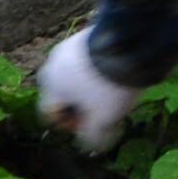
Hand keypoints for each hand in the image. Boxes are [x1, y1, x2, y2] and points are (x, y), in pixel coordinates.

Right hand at [36, 28, 142, 148]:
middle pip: (61, 94)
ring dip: (87, 86)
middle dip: (79, 105)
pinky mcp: (83, 35)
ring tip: (111, 90)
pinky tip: (114, 72)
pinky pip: (84, 60)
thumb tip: (86, 144)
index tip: (89, 125)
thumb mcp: (103, 120)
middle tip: (101, 109)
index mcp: (49, 87)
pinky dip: (94, 69)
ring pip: (72, 76)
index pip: (49, 114)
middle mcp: (51, 65)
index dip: (68, 125)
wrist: (128, 44)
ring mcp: (67, 47)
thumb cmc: (109, 87)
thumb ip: (91, 137)